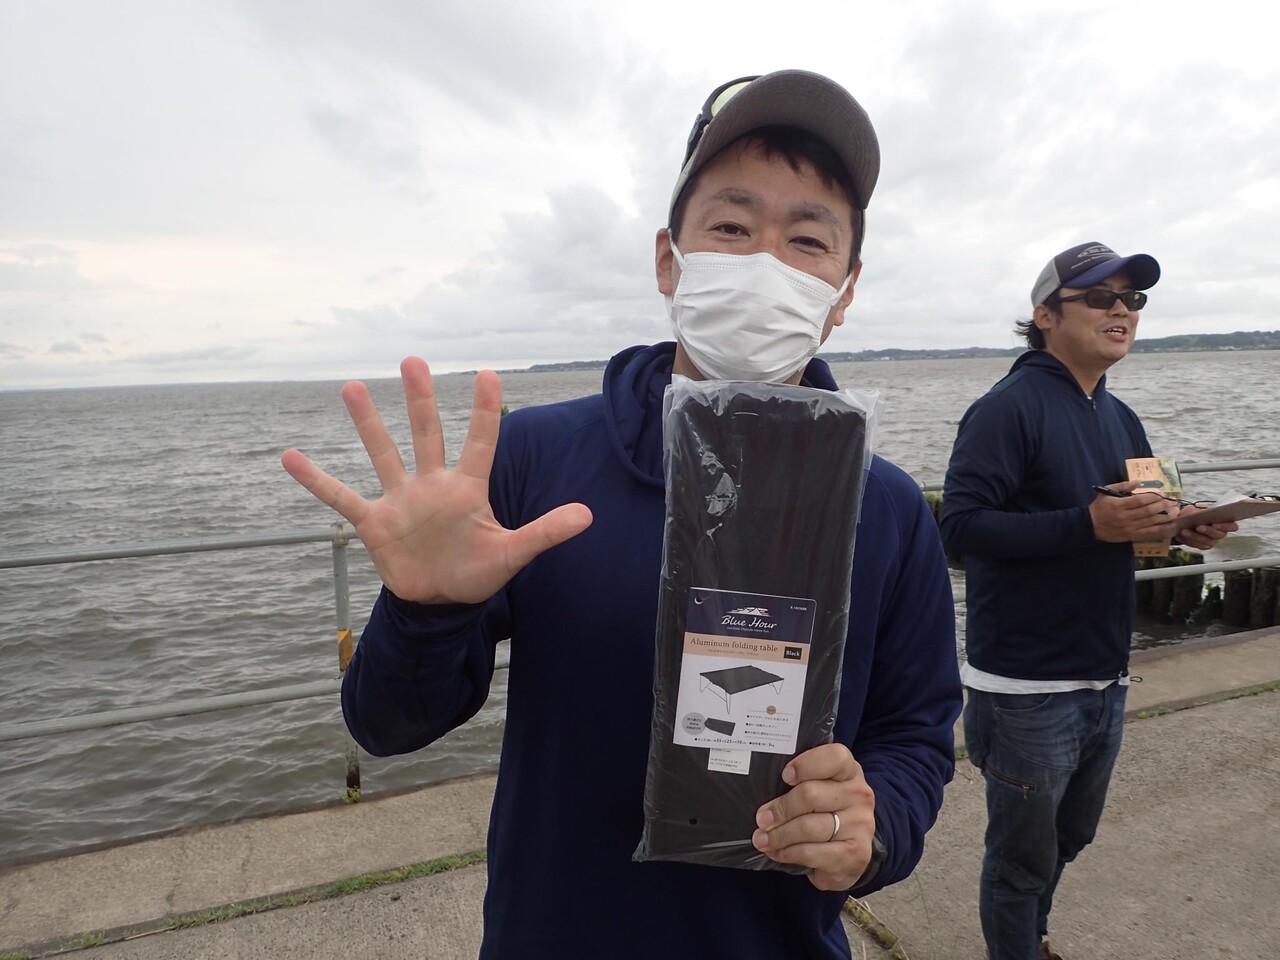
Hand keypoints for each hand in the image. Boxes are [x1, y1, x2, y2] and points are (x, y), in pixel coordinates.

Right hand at [281, 357, 592, 603]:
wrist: (439, 603)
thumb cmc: (477, 573)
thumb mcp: (514, 554)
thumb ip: (546, 532)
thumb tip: (589, 514)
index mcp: (467, 489)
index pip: (481, 442)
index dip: (486, 411)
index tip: (489, 373)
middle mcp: (432, 485)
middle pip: (427, 433)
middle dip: (420, 399)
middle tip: (413, 360)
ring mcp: (401, 501)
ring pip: (383, 453)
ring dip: (368, 423)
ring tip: (352, 387)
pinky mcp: (374, 523)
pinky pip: (340, 497)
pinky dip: (316, 480)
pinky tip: (289, 456)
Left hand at [752, 743, 875, 890]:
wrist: (851, 851)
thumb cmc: (826, 811)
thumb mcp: (820, 788)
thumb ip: (800, 781)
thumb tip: (761, 788)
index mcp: (849, 771)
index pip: (834, 757)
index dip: (806, 765)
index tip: (785, 776)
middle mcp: (859, 794)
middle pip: (811, 795)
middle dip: (780, 809)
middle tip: (761, 818)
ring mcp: (860, 824)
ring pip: (808, 827)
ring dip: (779, 835)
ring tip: (762, 839)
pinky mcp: (855, 853)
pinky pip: (812, 852)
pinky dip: (788, 853)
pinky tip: (777, 852)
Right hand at [1090, 481, 1177, 543]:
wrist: (1090, 526)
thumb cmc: (1099, 507)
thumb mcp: (1106, 492)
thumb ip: (1122, 486)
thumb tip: (1138, 481)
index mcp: (1119, 505)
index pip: (1140, 500)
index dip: (1153, 496)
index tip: (1162, 493)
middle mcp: (1125, 517)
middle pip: (1148, 511)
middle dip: (1163, 506)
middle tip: (1173, 501)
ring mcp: (1129, 528)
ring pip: (1151, 522)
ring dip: (1165, 517)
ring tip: (1175, 512)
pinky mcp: (1132, 536)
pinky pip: (1149, 533)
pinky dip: (1161, 530)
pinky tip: (1170, 526)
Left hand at [1174, 505, 1236, 549]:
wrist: (1182, 521)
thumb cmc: (1192, 513)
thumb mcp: (1194, 508)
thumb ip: (1198, 511)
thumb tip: (1196, 513)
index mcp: (1224, 522)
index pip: (1232, 526)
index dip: (1225, 526)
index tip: (1214, 523)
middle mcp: (1220, 532)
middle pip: (1219, 535)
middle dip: (1208, 531)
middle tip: (1198, 526)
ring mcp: (1213, 540)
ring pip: (1209, 542)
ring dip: (1196, 536)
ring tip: (1185, 531)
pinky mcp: (1204, 546)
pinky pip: (1199, 546)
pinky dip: (1190, 541)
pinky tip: (1183, 536)